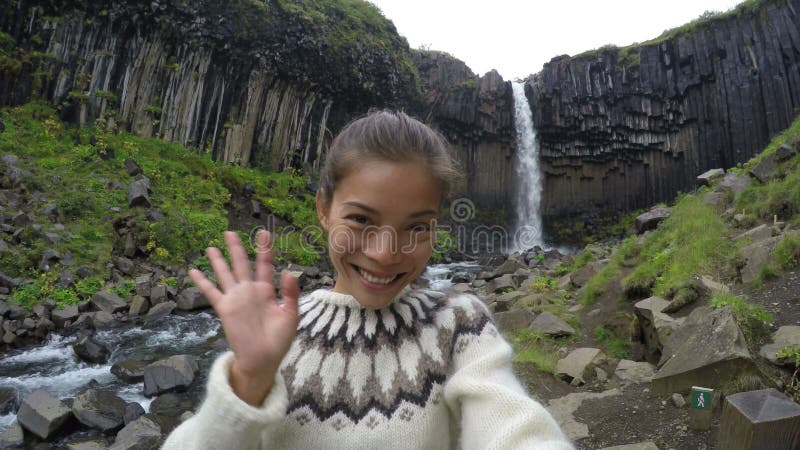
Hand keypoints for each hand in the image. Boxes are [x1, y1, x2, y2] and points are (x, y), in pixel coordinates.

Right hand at [188, 230, 299, 405]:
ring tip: (211, 247)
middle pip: (241, 264)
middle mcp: (250, 291)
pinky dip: (202, 282)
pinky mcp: (225, 309)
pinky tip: (193, 271)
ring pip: (225, 274)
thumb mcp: (291, 315)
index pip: (265, 265)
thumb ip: (290, 293)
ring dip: (218, 261)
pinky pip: (211, 292)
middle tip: (229, 232)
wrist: (263, 360)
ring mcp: (236, 299)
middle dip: (236, 248)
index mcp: (267, 291)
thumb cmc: (279, 340)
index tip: (263, 232)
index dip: (264, 249)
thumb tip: (288, 271)